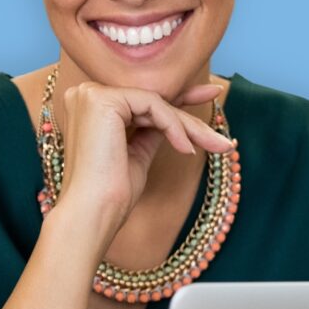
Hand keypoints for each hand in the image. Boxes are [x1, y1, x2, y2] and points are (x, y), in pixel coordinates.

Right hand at [51, 76, 234, 225]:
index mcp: (89, 107)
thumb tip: (177, 121)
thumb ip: (152, 131)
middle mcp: (85, 94)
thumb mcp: (137, 154)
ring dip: (188, 126)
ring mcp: (91, 95)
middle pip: (151, 102)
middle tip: (223, 132)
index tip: (211, 95)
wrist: (92, 214)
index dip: (179, 100)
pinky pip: (152, 105)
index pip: (142, 100)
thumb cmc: (110, 194)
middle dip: (191, 118)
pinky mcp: (101, 100)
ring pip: (155, 103)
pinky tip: (186, 148)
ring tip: (214, 146)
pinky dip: (173, 126)